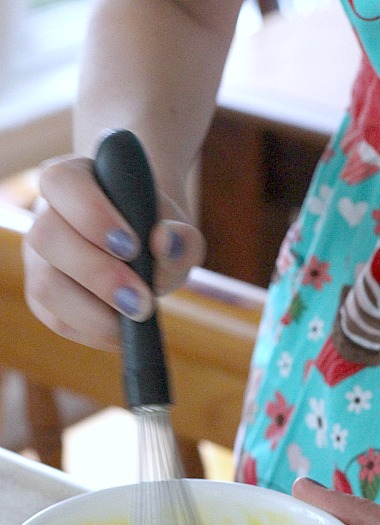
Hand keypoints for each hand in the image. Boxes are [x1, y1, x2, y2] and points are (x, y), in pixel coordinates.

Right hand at [23, 155, 203, 350]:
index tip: (132, 246)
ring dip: (92, 312)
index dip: (91, 214)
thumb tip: (166, 243)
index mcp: (74, 179)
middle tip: (141, 300)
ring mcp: (39, 258)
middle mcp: (46, 215)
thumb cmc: (156, 231)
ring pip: (44, 285)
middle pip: (46, 237)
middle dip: (97, 274)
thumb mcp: (178, 229)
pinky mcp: (43, 297)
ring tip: (135, 319)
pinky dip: (92, 331)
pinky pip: (56, 320)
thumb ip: (181, 235)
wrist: (145, 247)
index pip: (62, 182)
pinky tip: (122, 331)